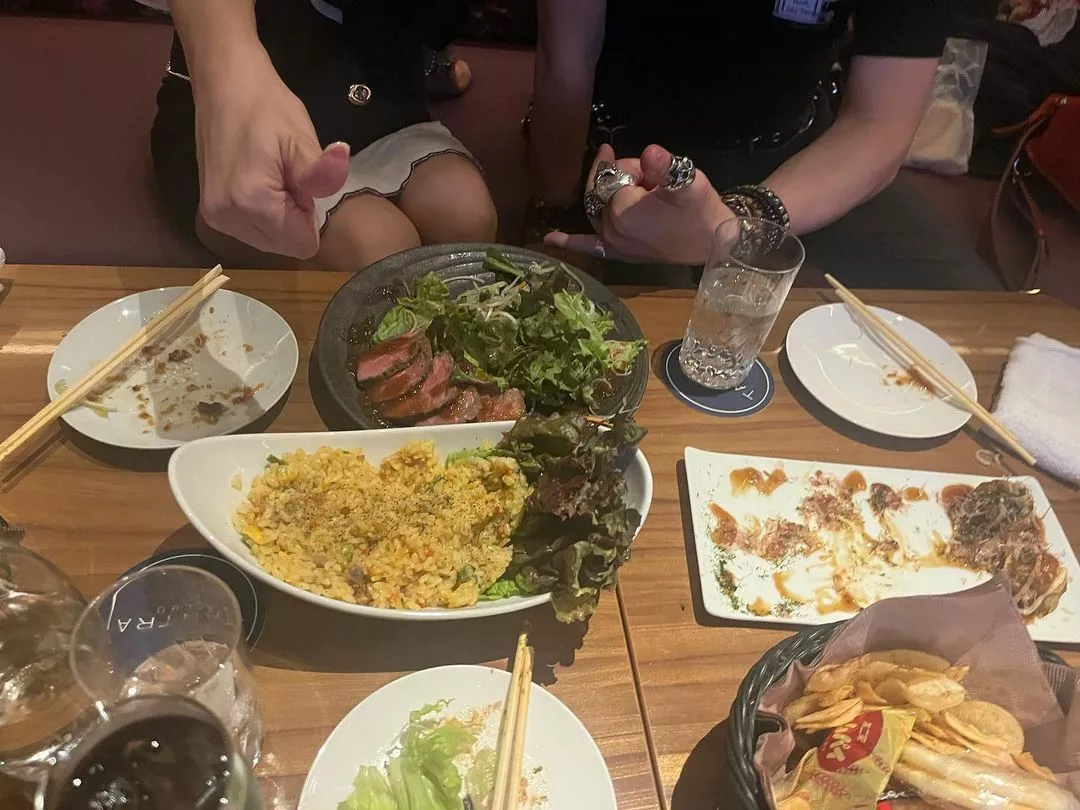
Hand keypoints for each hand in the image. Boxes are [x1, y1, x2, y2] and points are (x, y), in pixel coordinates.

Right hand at [194, 49, 349, 258]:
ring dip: (278, 216)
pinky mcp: (210, 210)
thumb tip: (339, 176)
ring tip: (271, 174)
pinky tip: (256, 179)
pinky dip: (262, 213)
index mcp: (253, 205)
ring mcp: (215, 216)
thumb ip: (320, 173)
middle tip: (285, 175)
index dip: (310, 215)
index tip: (299, 182)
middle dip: (294, 217)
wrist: (223, 82)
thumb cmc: (267, 107)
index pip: (302, 244)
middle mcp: (228, 219)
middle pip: (284, 246)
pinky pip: (250, 230)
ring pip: (268, 241)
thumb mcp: (301, 139)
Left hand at [544, 144, 732, 264]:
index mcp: (623, 211)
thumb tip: (650, 153)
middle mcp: (611, 230)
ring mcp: (613, 244)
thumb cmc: (700, 209)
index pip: (612, 176)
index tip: (650, 169)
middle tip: (647, 178)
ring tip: (635, 189)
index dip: (631, 168)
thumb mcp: (687, 181)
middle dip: (621, 178)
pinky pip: (589, 247)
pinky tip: (550, 240)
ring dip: (606, 196)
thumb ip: (665, 166)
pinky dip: (570, 242)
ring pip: (597, 209)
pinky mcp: (618, 253)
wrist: (713, 241)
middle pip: (602, 191)